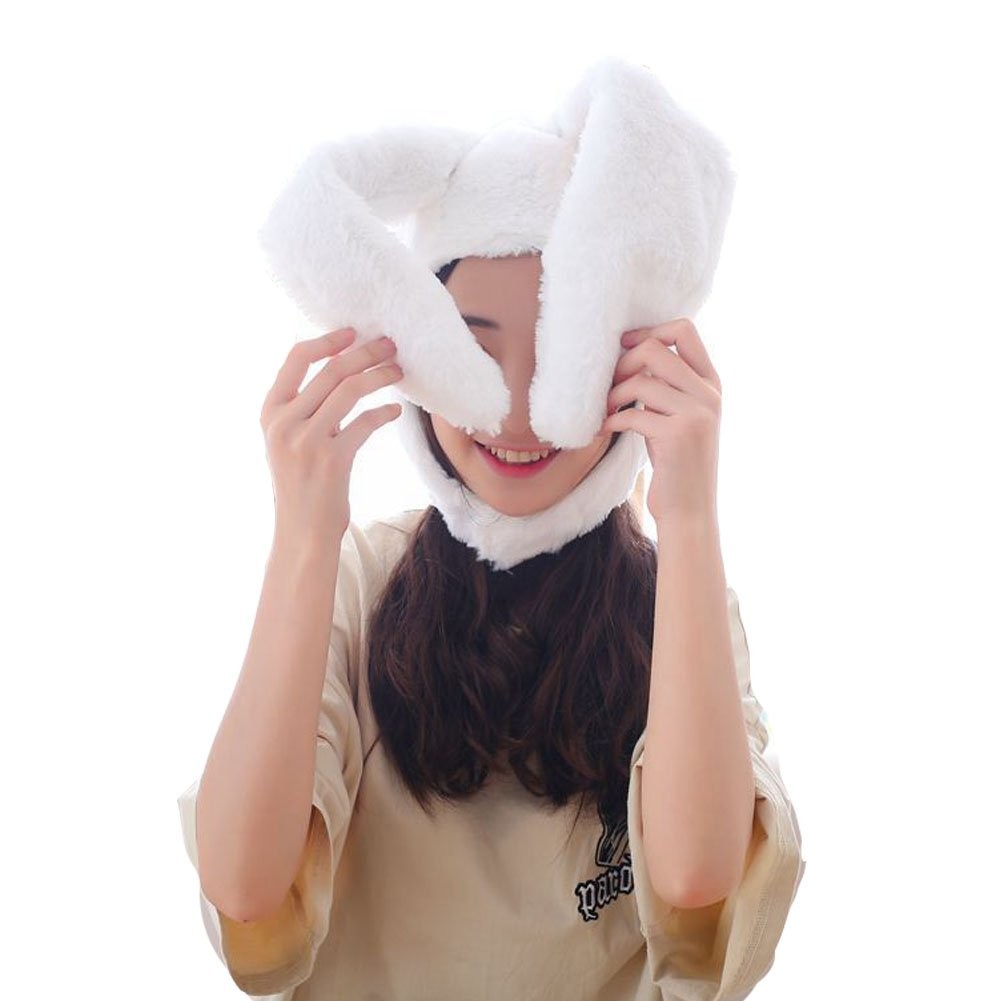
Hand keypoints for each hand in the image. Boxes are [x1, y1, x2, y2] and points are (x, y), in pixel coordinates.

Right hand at [259, 328, 403, 541]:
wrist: (302, 533)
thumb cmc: (301, 486)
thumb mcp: (289, 442)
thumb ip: (304, 409)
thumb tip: (339, 371)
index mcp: (270, 412)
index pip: (296, 359)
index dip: (327, 340)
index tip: (352, 332)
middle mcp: (284, 422)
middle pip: (331, 370)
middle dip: (365, 352)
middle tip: (391, 344)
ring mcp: (306, 440)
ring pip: (350, 390)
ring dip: (379, 374)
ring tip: (398, 369)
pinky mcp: (332, 460)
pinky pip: (365, 422)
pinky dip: (384, 412)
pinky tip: (395, 410)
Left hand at [602, 319, 721, 524]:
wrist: (689, 511)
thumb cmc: (675, 463)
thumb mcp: (677, 416)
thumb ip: (668, 385)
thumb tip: (631, 351)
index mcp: (711, 384)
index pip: (684, 330)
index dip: (648, 331)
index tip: (624, 348)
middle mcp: (709, 394)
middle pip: (656, 349)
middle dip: (623, 363)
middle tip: (609, 386)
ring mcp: (696, 414)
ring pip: (641, 381)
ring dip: (612, 395)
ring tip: (604, 412)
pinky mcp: (677, 436)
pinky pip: (632, 413)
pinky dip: (610, 419)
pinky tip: (603, 430)